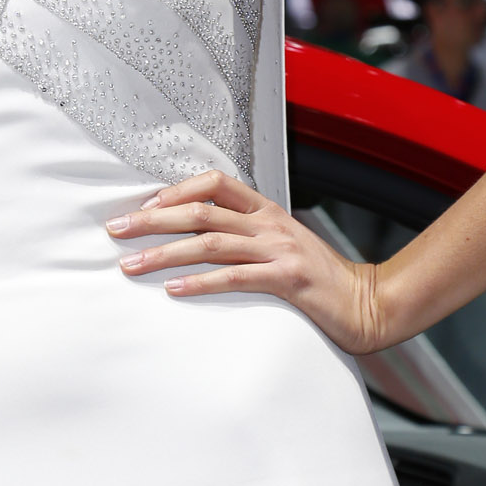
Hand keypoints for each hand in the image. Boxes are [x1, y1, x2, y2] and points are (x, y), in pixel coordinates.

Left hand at [107, 169, 385, 356]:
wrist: (368, 303)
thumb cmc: (318, 279)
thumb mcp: (281, 245)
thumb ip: (245, 235)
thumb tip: (195, 237)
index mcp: (266, 210)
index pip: (214, 182)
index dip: (175, 190)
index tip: (142, 206)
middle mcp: (270, 223)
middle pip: (201, 210)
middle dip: (152, 220)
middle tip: (116, 230)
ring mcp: (279, 249)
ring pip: (210, 242)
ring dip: (165, 253)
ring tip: (132, 265)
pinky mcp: (287, 279)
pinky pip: (235, 277)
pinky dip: (200, 282)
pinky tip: (173, 289)